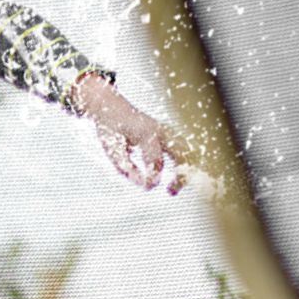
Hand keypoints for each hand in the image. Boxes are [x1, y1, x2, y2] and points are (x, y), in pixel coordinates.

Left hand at [71, 73, 189, 195]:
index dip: (153, 176)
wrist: (112, 107)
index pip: (156, 159)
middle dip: (181, 175)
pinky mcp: (169, 134)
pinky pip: (184, 151)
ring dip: (184, 171)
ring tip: (171, 189)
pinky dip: (184, 166)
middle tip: (170, 192)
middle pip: (183, 154)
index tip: (148, 187)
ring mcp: (168, 131)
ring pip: (188, 152)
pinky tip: (174, 179)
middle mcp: (162, 131)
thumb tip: (144, 185)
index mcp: (146, 133)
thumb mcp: (112, 149)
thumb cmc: (110, 129)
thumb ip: (126, 168)